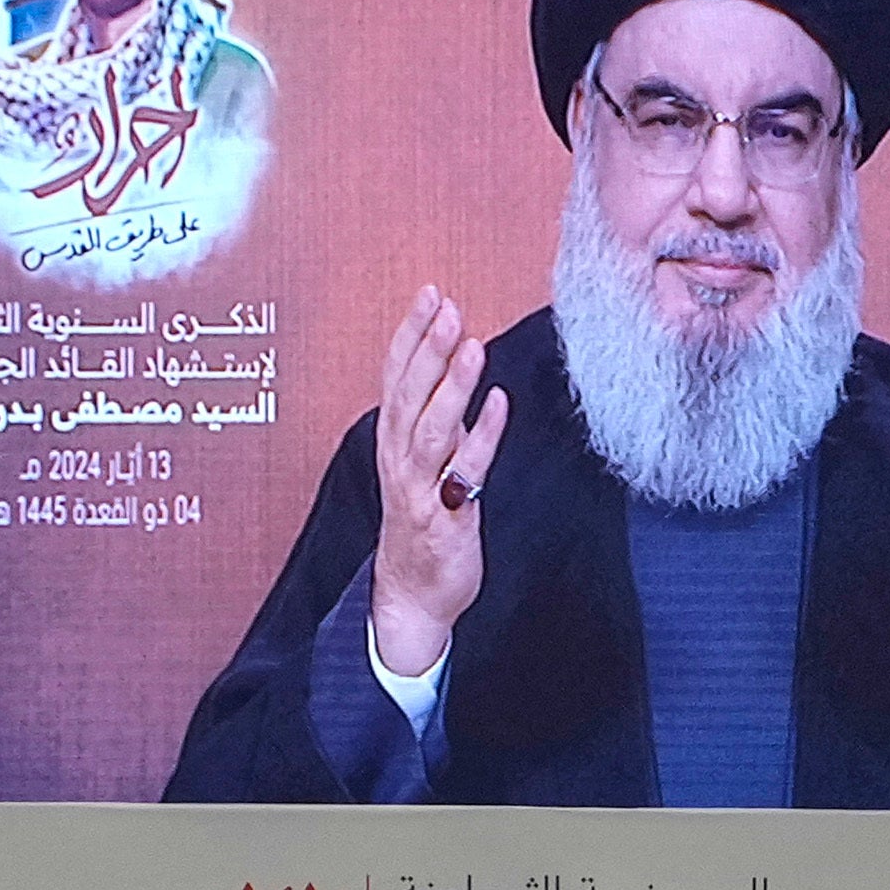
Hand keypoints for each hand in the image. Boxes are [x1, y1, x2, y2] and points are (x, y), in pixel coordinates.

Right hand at [360, 284, 511, 678]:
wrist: (412, 595)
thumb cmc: (421, 522)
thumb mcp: (422, 461)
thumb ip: (435, 416)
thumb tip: (454, 367)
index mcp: (392, 441)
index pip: (395, 377)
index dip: (411, 335)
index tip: (430, 294)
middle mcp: (398, 460)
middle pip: (408, 396)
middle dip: (427, 349)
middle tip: (446, 306)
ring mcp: (419, 490)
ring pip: (430, 431)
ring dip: (450, 387)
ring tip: (470, 344)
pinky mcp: (445, 519)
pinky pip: (464, 472)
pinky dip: (480, 435)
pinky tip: (498, 401)